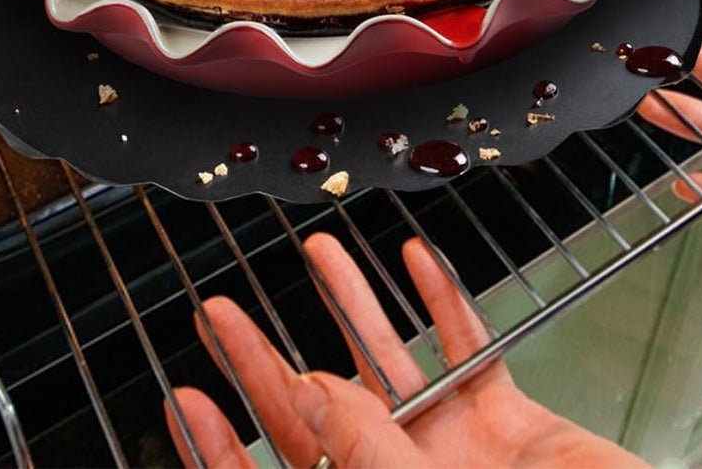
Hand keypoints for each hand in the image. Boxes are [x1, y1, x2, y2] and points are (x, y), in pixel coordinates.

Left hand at [167, 231, 644, 467]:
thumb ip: (371, 455)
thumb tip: (304, 400)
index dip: (224, 441)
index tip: (187, 389)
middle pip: (321, 414)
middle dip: (270, 353)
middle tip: (221, 304)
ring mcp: (461, 455)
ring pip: (394, 367)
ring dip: (355, 306)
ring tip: (318, 252)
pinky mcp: (515, 423)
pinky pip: (471, 351)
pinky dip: (446, 302)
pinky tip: (420, 261)